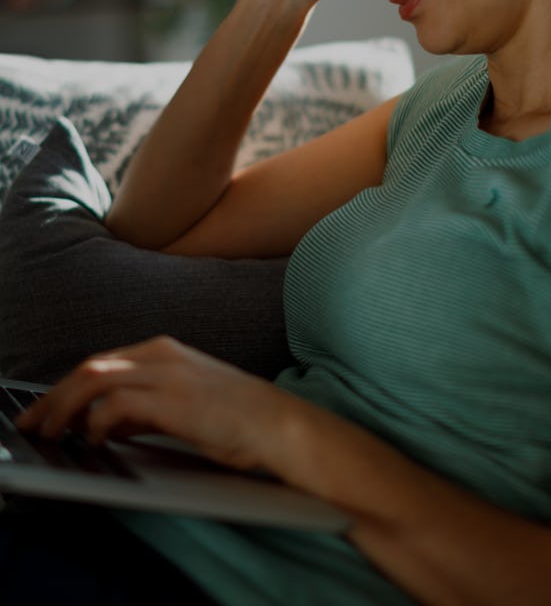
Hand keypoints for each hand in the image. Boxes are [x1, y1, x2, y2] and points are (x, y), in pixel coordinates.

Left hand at [16, 337, 285, 472]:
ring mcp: (168, 373)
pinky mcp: (173, 399)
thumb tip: (106, 422)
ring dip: (64, 408)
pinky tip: (94, 439)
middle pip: (90, 367)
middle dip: (54, 397)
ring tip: (51, 433)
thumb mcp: (184, 403)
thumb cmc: (237, 418)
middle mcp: (162, 354)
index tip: (44, 410)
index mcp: (165, 350)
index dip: (64, 387)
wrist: (278, 423)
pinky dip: (96, 422)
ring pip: (95, 380)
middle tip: (33, 424)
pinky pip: (116, 405)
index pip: (100, 362)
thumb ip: (145, 405)